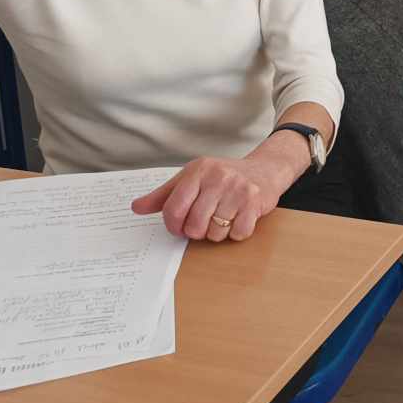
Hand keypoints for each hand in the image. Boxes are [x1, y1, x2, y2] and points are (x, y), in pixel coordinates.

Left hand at [131, 153, 289, 242]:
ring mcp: (238, 188)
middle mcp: (218, 177)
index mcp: (198, 170)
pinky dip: (237, 232)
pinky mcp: (255, 201)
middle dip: (198, 231)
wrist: (266, 169)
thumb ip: (164, 195)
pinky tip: (239, 218)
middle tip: (206, 222)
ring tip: (224, 217)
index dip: (174, 226)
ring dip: (219, 232)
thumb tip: (136, 207)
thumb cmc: (223, 177)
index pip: (173, 209)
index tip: (180, 227)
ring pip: (216, 233)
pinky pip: (237, 233)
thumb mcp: (192, 178)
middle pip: (194, 226)